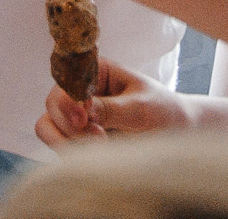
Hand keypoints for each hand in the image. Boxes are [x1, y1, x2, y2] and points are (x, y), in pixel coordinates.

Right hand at [35, 60, 202, 145]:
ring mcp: (75, 115)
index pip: (64, 81)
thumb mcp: (141, 107)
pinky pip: (58, 145)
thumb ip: (111, 108)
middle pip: (52, 106)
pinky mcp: (77, 137)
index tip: (84, 119)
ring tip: (101, 147)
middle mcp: (78, 91)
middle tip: (101, 138)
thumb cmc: (164, 111)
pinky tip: (99, 155)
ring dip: (68, 142)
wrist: (179, 134)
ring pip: (48, 127)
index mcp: (92, 71)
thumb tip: (82, 110)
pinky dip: (72, 153)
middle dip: (71, 127)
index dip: (67, 101)